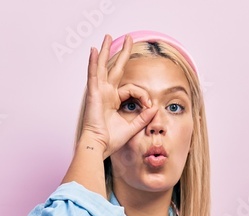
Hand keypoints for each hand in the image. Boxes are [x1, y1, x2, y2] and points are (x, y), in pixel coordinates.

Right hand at [80, 34, 158, 157]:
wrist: (99, 146)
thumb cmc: (111, 140)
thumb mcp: (132, 126)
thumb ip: (144, 117)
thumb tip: (155, 108)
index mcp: (113, 100)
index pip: (132, 89)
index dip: (143, 95)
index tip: (148, 105)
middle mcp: (106, 93)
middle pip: (115, 68)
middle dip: (121, 53)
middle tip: (128, 38)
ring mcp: (99, 92)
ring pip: (102, 67)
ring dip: (106, 51)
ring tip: (107, 37)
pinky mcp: (93, 94)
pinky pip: (93, 74)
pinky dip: (93, 62)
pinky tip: (94, 50)